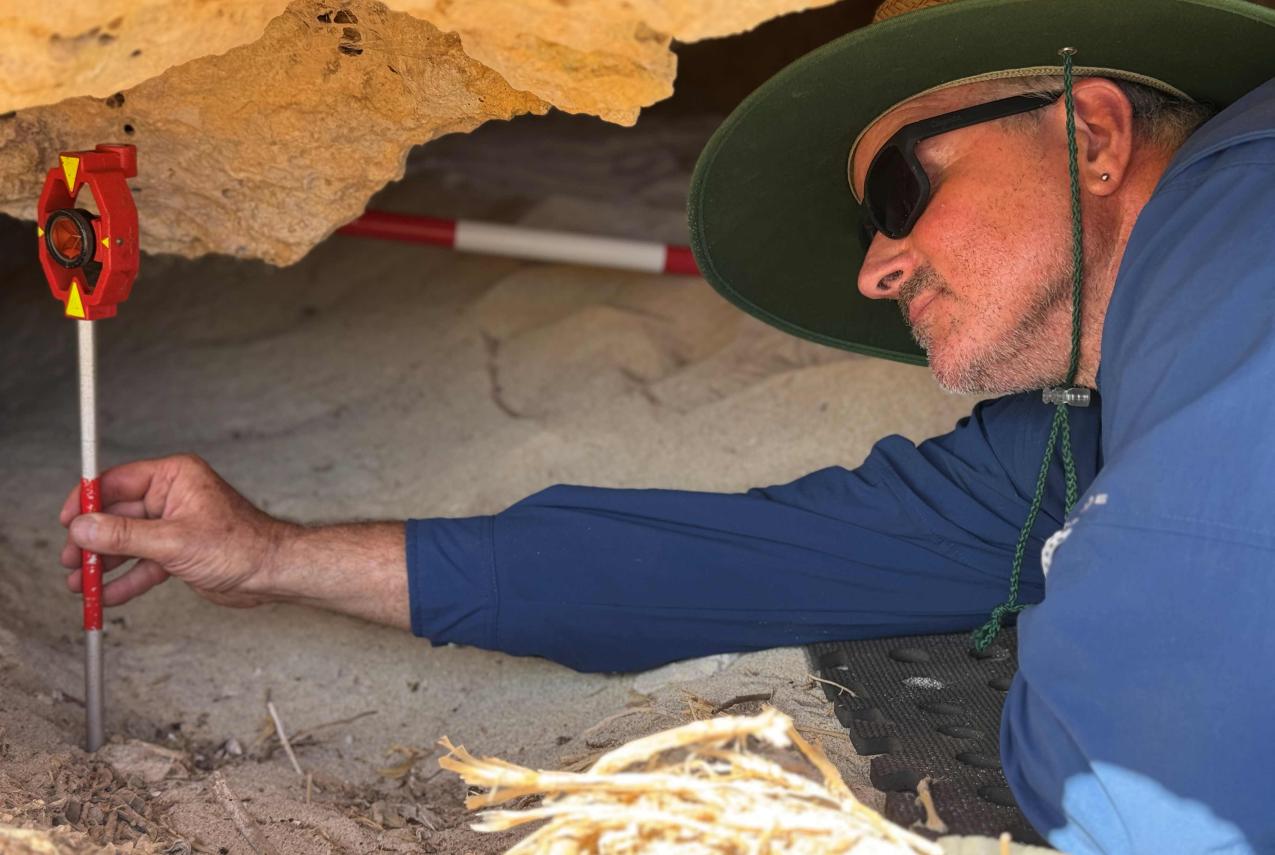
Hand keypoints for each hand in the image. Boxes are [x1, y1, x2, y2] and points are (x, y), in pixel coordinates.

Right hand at [60, 454, 290, 608]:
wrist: (272, 573)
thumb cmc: (240, 545)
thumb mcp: (173, 541)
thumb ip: (123, 536)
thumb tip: (82, 529)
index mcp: (175, 477)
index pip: (117, 481)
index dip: (87, 500)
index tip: (66, 521)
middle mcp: (173, 497)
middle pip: (117, 515)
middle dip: (92, 541)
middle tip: (70, 561)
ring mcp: (175, 525)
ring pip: (127, 542)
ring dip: (104, 564)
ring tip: (79, 584)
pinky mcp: (179, 552)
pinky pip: (143, 563)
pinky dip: (126, 580)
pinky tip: (106, 596)